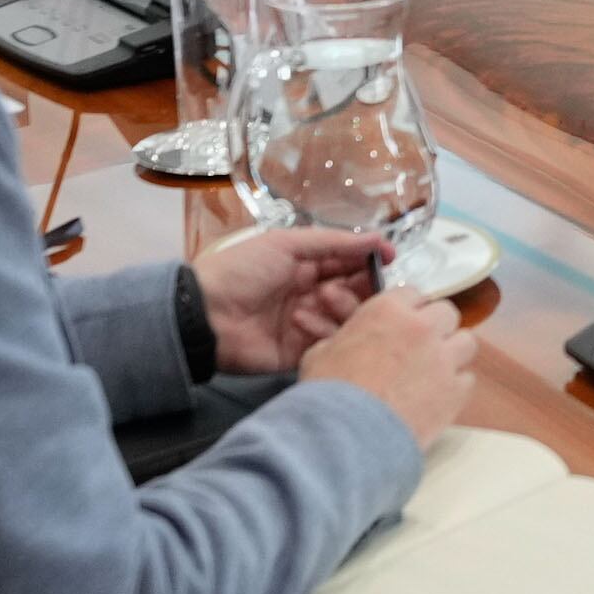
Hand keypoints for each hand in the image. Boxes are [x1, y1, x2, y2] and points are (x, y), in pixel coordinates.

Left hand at [191, 227, 386, 371]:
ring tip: (323, 298)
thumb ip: (334, 243)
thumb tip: (379, 240)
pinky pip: (327, 343)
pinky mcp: (300, 352)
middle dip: (363, 286)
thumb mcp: (286, 243)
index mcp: (305, 266)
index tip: (389, 258)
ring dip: (341, 306)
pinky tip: (301, 320)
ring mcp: (306, 325)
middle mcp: (310, 295)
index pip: (349, 263)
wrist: (204, 315)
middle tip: (366, 284)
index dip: (369, 260)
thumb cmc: (241, 271)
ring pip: (346, 318)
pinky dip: (320, 329)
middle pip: (353, 292)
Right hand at [298, 287, 474, 445]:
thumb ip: (346, 338)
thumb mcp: (321, 353)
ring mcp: (445, 358)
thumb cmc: (329, 391)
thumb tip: (348, 342)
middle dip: (435, 327)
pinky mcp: (457, 390)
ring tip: (435, 371)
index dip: (407, 309)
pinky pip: (467, 379)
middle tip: (420, 347)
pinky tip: (438, 398)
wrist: (347, 434)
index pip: (412, 293)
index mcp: (388, 310)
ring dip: (452, 353)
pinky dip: (455, 387)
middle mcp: (423, 327)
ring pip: (466, 342)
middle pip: (446, 313)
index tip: (401, 324)